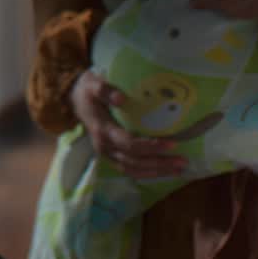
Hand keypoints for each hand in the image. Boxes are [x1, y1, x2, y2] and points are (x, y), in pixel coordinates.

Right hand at [69, 70, 189, 181]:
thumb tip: (121, 98)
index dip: (151, 146)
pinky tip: (164, 171)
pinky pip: (130, 170)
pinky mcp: (111, 156)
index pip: (129, 144)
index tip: (173, 143)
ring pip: (133, 171)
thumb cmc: (87, 91)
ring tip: (179, 169)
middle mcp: (104, 147)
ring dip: (156, 172)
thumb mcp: (92, 84)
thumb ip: (105, 90)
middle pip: (134, 162)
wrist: (74, 100)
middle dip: (160, 164)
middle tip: (183, 161)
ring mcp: (106, 154)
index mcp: (102, 130)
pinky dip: (148, 173)